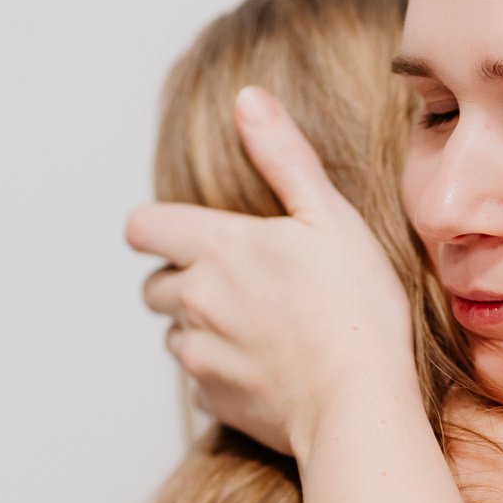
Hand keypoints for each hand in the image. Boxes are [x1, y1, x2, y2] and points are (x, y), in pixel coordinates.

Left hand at [126, 87, 415, 454]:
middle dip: (179, 280)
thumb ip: (284, 156)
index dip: (156, 228)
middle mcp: (194, 301)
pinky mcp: (214, 399)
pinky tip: (265, 369)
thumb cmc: (355, 306)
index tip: (181, 233)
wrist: (359, 403)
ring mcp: (200, 354)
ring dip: (200, 328)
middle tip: (235, 282)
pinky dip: (221, 372)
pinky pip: (200, 381)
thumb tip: (248, 100)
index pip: (143, 228)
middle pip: (152, 287)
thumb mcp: (329, 216)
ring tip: (256, 327)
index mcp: (216, 248)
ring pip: (174, 335)